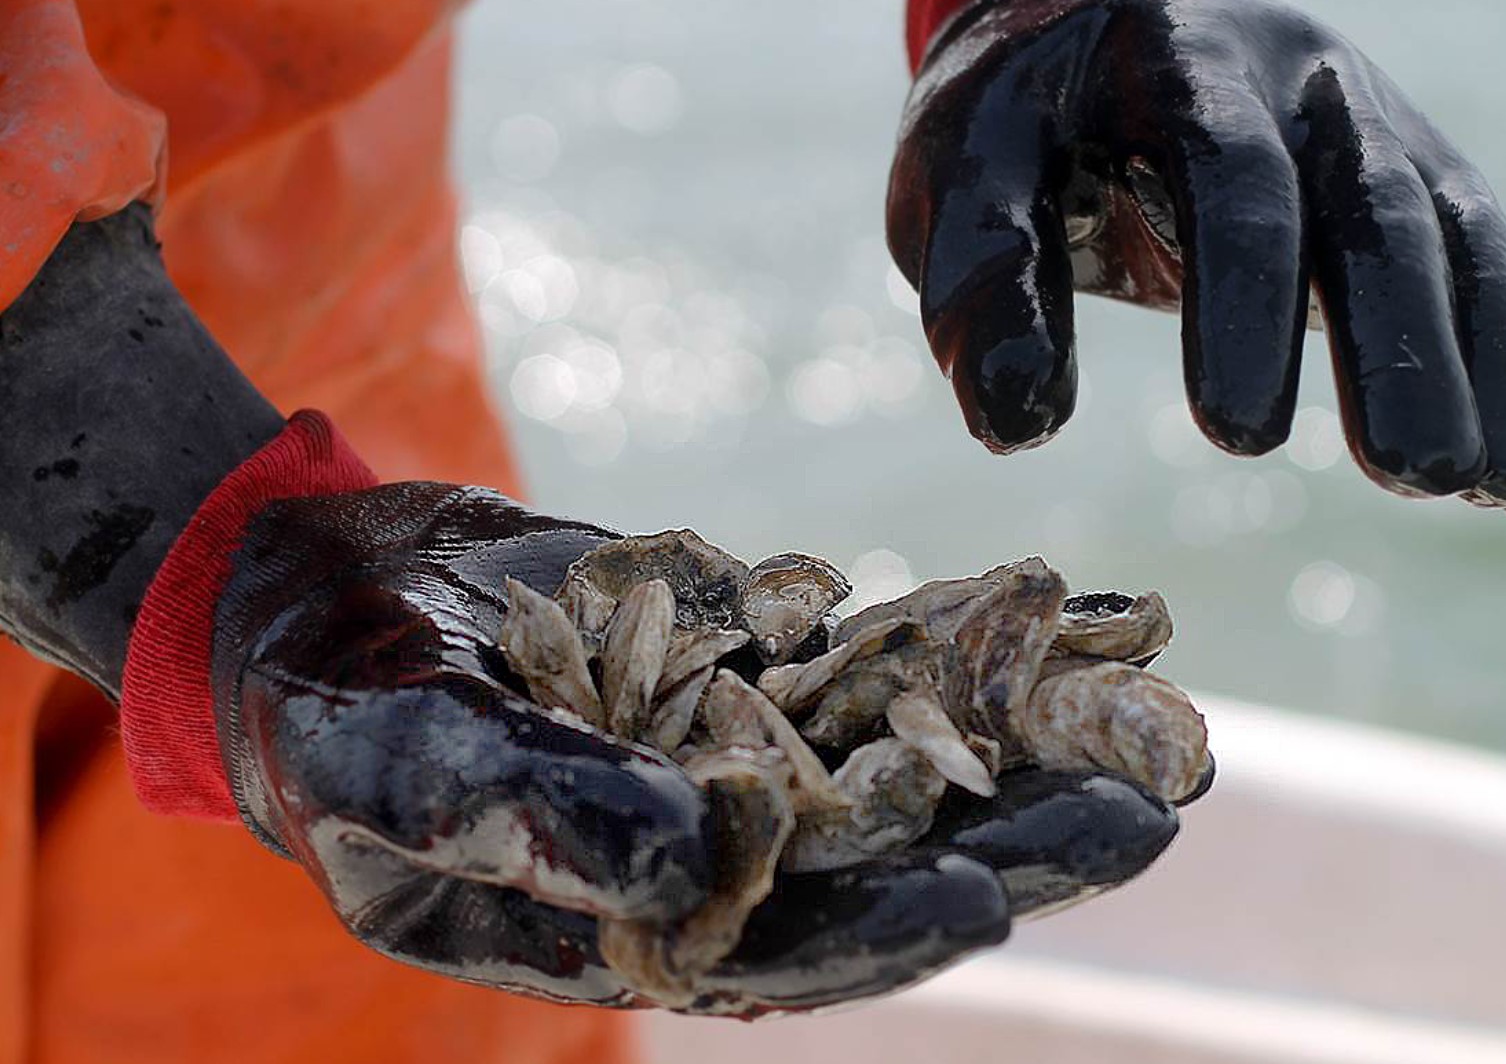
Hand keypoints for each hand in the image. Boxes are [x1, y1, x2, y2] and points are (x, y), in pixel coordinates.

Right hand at [209, 482, 1180, 1009]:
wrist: (318, 586)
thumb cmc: (325, 699)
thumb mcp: (400, 757)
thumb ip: (540, 815)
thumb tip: (699, 862)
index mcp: (626, 927)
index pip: (777, 953)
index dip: (880, 933)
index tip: (987, 900)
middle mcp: (705, 858)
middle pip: (883, 863)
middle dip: (1012, 841)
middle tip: (1147, 813)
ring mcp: (738, 757)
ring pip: (904, 759)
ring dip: (1024, 741)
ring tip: (1152, 717)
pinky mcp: (752, 671)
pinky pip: (871, 659)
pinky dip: (960, 636)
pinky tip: (1063, 611)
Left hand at [888, 0, 1505, 530]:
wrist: (1101, 37)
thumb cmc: (1021, 131)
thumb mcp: (959, 176)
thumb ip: (980, 279)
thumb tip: (1016, 426)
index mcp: (1191, 63)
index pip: (1239, 178)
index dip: (1247, 303)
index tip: (1236, 439)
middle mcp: (1315, 87)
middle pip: (1384, 211)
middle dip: (1404, 347)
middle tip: (1413, 478)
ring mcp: (1395, 134)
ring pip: (1470, 247)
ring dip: (1495, 375)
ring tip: (1498, 496)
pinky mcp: (1437, 195)